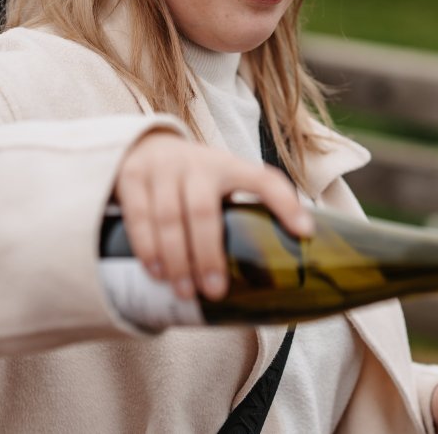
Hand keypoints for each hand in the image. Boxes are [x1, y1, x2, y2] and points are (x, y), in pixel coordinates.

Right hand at [112, 131, 313, 301]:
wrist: (144, 146)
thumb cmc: (194, 179)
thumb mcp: (222, 182)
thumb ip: (243, 212)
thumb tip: (279, 263)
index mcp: (228, 165)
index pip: (263, 179)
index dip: (285, 203)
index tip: (305, 233)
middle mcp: (196, 163)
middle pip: (204, 211)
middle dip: (210, 254)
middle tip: (216, 291)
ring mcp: (162, 168)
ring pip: (168, 217)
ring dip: (177, 259)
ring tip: (185, 291)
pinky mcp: (131, 175)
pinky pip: (138, 216)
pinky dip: (147, 247)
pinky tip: (156, 271)